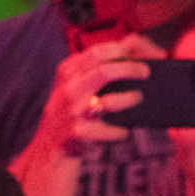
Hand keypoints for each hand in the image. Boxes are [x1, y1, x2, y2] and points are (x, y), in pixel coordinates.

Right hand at [32, 34, 162, 156]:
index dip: (123, 50)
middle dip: (130, 68)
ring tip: (138, 98)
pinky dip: (121, 131)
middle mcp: (69, 89)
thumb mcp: (74, 85)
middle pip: (105, 71)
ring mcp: (74, 112)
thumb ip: (94, 68)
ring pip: (109, 102)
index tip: (140, 54)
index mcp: (68, 72)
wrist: (48, 147)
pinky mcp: (80, 134)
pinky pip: (111, 130)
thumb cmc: (71, 112)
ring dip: (130, 99)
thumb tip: (131, 48)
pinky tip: (123, 131)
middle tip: (146, 72)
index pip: (97, 52)